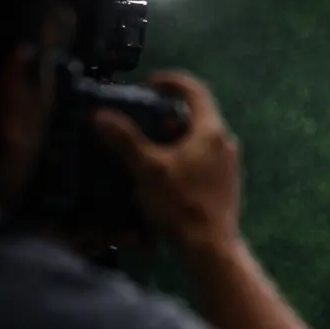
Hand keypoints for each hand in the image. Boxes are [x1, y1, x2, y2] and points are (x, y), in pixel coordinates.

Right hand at [93, 72, 242, 248]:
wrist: (211, 246)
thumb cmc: (181, 204)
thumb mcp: (147, 168)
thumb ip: (124, 140)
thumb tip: (100, 116)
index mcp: (212, 132)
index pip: (195, 91)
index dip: (171, 82)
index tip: (150, 84)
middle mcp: (226, 143)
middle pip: (195, 116)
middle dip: (166, 115)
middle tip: (140, 121)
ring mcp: (229, 165)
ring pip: (198, 140)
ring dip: (173, 138)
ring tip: (146, 149)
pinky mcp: (226, 184)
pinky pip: (202, 160)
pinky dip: (182, 158)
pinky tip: (163, 174)